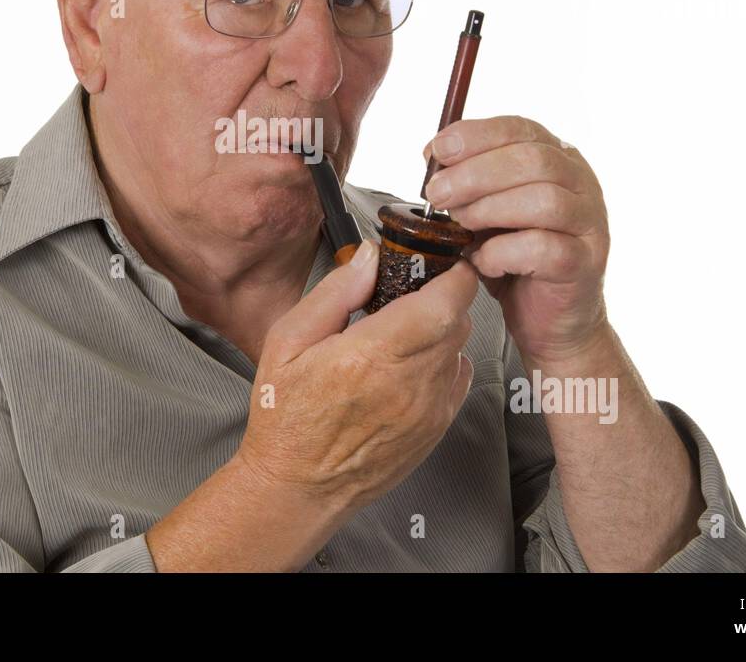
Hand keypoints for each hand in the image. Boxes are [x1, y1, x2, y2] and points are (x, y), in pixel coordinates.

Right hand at [237, 238, 479, 514]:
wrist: (297, 487)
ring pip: (459, 348)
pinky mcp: (435, 429)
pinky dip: (443, 362)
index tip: (442, 264)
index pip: (443, 304)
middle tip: (410, 293)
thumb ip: (335, 294)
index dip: (453, 276)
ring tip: (402, 333)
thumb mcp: (288, 341)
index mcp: (370, 357)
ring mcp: (427, 411)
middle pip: (457, 321)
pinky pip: (458, 378)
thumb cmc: (286, 417)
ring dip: (441, 330)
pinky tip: (408, 365)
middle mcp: (407, 385)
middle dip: (442, 298)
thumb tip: (370, 257)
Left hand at [422, 116, 610, 362]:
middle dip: (475, 173)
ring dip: (489, 210)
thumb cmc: (515, 258)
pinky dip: (503, 252)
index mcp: (557, 159)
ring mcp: (589, 223)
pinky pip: (545, 248)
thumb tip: (433, 156)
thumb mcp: (485, 210)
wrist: (549, 318)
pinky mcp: (585, 263)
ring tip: (462, 227)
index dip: (476, 135)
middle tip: (438, 194)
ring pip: (544, 199)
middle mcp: (581, 184)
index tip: (439, 151)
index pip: (520, 128)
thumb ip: (467, 180)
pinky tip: (484, 261)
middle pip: (532, 160)